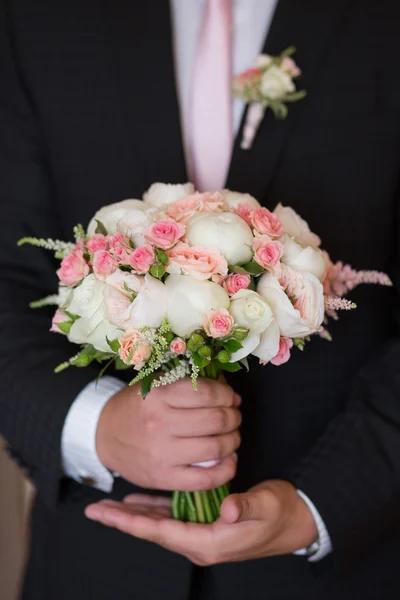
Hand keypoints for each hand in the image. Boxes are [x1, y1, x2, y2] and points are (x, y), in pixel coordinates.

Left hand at [85, 480, 317, 564]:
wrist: (298, 521)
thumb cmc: (282, 513)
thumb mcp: (267, 506)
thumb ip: (247, 507)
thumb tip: (226, 509)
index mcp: (210, 541)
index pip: (162, 533)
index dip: (131, 523)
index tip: (106, 514)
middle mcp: (201, 541)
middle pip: (153, 531)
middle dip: (124, 521)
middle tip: (96, 510)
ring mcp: (203, 534)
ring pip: (160, 525)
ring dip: (136, 515)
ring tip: (112, 506)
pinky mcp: (207, 524)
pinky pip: (173, 518)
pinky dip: (156, 509)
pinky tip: (142, 501)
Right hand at [96, 377, 241, 491]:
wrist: (103, 435)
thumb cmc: (136, 407)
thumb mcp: (156, 384)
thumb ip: (189, 382)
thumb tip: (227, 388)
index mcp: (157, 395)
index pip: (207, 393)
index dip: (227, 395)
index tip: (230, 398)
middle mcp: (158, 423)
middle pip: (216, 420)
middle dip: (234, 417)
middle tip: (233, 416)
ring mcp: (160, 453)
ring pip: (215, 448)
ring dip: (233, 440)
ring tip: (231, 436)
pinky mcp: (162, 478)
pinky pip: (205, 479)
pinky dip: (226, 470)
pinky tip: (229, 460)